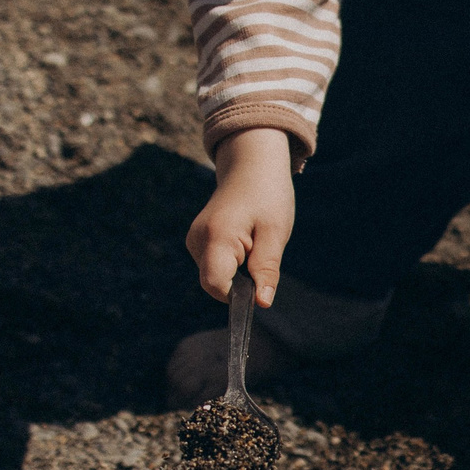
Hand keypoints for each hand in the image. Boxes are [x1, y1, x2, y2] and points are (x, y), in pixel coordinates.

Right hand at [186, 128, 294, 305]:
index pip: (216, 285)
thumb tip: (262, 303)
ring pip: (214, 277)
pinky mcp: (196, 240)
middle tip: (261, 254)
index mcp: (217, 236)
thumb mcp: (275, 233)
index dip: (238, 295)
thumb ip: (266, 269)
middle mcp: (198, 239)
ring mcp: (193, 239)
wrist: (251, 165)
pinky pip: (213, 266)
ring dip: (236, 272)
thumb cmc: (268, 195)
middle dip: (240, 283)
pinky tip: (244, 241)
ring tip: (254, 242)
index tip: (260, 285)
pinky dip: (231, 263)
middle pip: (214, 284)